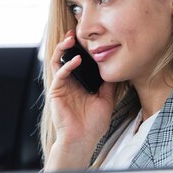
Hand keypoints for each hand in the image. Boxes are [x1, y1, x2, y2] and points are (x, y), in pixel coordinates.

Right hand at [44, 30, 115, 170]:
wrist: (83, 140)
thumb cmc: (92, 124)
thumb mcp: (106, 100)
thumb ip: (109, 85)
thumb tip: (117, 70)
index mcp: (79, 83)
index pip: (77, 60)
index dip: (81, 48)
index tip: (88, 37)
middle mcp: (68, 82)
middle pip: (65, 57)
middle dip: (68, 43)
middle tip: (75, 32)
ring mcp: (61, 86)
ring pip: (58, 61)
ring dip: (63, 48)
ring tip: (71, 39)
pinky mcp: (56, 92)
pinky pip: (59, 74)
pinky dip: (67, 65)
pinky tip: (77, 59)